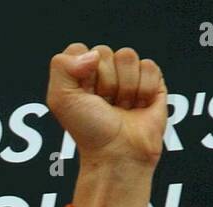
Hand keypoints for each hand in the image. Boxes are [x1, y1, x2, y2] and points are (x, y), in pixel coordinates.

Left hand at [47, 43, 166, 166]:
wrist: (118, 151)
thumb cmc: (89, 130)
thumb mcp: (60, 99)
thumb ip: (62, 67)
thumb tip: (93, 54)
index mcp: (78, 76)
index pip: (79, 49)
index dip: (82, 71)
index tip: (83, 95)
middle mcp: (102, 74)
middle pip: (104, 50)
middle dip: (102, 80)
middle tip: (103, 104)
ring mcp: (127, 76)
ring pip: (127, 56)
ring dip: (123, 87)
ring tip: (120, 106)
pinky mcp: (151, 81)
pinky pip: (149, 66)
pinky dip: (143, 89)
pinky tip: (137, 106)